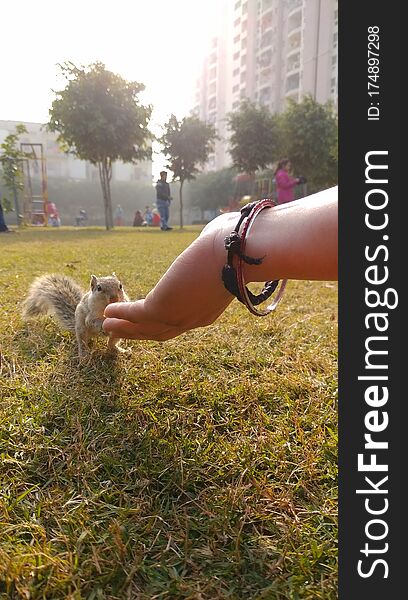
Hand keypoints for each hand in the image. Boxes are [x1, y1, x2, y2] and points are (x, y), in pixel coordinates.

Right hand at [103, 213, 236, 340]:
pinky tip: (109, 311)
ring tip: (107, 325)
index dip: (160, 323)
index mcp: (207, 311)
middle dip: (137, 332)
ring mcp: (176, 316)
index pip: (179, 321)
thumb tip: (213, 234)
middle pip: (159, 332)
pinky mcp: (161, 307)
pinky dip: (121, 314)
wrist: (236, 251)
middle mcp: (192, 320)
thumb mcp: (220, 257)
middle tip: (119, 330)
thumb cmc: (234, 246)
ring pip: (144, 328)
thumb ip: (211, 253)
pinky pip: (135, 314)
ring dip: (124, 328)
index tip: (145, 319)